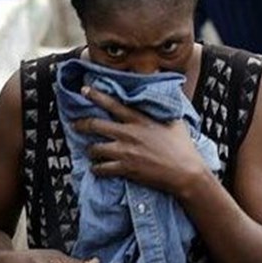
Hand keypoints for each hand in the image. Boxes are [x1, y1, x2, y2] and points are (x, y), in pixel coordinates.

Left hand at [71, 86, 211, 197]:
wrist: (186, 172)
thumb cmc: (183, 147)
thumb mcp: (175, 121)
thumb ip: (164, 109)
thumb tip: (166, 93)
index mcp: (140, 120)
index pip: (113, 103)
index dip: (96, 95)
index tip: (84, 90)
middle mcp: (129, 134)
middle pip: (95, 125)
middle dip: (81, 124)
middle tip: (75, 124)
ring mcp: (125, 152)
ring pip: (94, 148)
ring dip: (90, 150)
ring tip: (90, 150)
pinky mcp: (126, 169)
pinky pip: (101, 169)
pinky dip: (96, 169)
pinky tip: (97, 168)